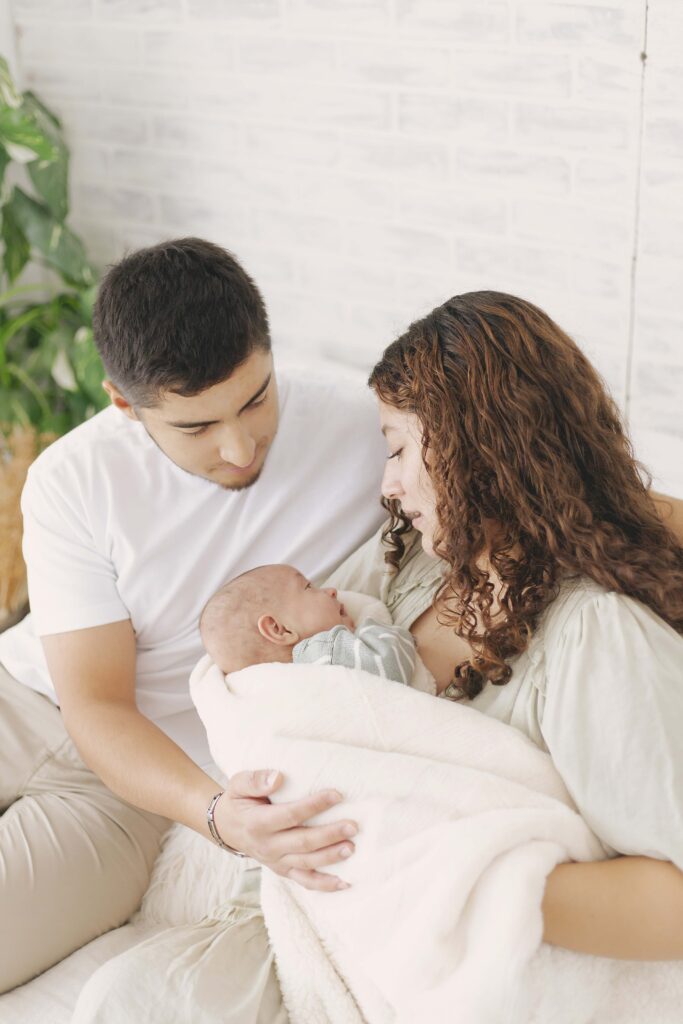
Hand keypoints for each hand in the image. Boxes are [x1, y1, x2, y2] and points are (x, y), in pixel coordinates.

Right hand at [212, 769, 356, 891]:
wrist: (227, 827)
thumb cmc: (238, 801)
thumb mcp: (238, 784)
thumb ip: (256, 779)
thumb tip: (278, 777)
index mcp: (257, 823)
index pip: (289, 815)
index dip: (313, 805)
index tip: (337, 795)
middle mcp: (267, 846)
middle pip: (302, 842)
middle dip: (329, 834)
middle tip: (353, 826)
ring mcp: (276, 861)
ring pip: (306, 863)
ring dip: (330, 857)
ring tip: (352, 848)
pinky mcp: (283, 871)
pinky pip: (304, 881)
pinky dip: (325, 885)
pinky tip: (345, 883)